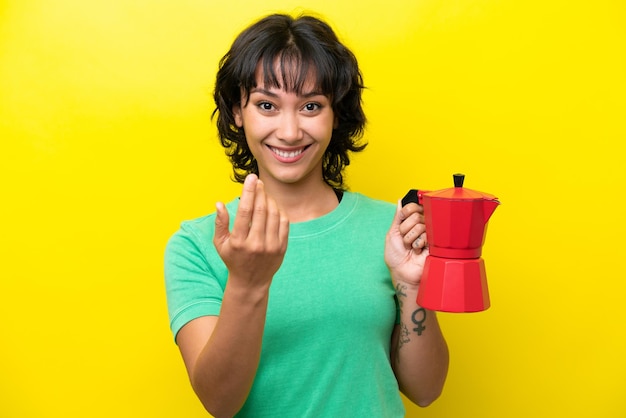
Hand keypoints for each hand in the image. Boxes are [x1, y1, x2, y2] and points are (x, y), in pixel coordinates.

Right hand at [213, 174, 288, 290]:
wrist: (251, 282)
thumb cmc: (233, 259)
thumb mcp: (220, 244)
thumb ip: (219, 223)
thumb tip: (219, 203)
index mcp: (239, 241)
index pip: (245, 210)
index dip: (249, 191)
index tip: (251, 178)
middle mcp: (256, 244)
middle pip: (261, 210)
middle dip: (260, 192)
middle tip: (258, 182)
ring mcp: (271, 246)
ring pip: (274, 214)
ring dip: (269, 200)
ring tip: (264, 194)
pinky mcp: (282, 248)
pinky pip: (284, 223)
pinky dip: (279, 211)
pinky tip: (272, 206)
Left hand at [385, 200, 428, 286]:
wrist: (402, 273)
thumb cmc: (395, 256)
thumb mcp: (392, 233)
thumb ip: (398, 216)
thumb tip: (401, 200)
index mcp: (411, 222)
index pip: (413, 206)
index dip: (406, 212)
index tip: (401, 223)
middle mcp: (422, 225)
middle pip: (416, 214)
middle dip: (405, 229)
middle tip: (404, 240)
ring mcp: (429, 234)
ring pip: (420, 225)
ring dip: (410, 238)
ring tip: (411, 247)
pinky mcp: (435, 242)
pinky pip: (426, 235)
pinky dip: (418, 244)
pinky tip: (418, 251)